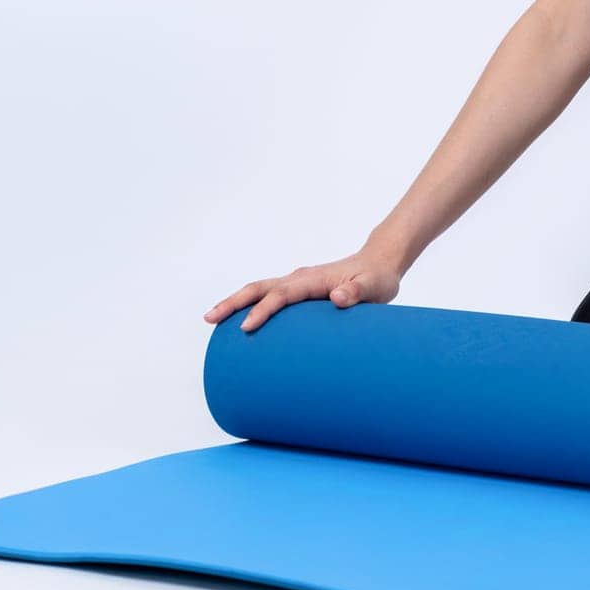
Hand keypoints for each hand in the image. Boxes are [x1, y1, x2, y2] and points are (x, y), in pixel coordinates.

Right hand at [203, 250, 403, 332]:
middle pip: (260, 288)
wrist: (380, 263)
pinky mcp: (300, 291)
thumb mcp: (374, 286)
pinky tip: (241, 324)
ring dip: (236, 303)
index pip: (282, 294)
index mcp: (314, 279)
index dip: (263, 310)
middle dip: (233, 302)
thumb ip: (358, 291)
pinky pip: (270, 296)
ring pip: (260, 290)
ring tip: (212, 320)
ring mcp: (298, 283)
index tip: (246, 327)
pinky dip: (250, 305)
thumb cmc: (378, 278)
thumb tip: (337, 296)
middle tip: (209, 318)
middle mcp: (301, 278)